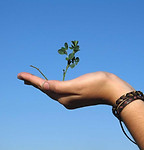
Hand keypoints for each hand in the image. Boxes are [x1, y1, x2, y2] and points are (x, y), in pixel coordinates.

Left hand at [17, 71, 134, 108]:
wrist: (112, 89)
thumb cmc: (97, 84)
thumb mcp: (77, 84)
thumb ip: (59, 87)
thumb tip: (44, 86)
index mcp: (64, 97)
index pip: (43, 87)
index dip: (32, 80)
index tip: (20, 75)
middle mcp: (65, 100)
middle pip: (46, 90)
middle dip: (34, 83)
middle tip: (24, 77)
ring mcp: (71, 98)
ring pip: (52, 91)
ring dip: (42, 85)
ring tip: (34, 81)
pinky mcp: (76, 95)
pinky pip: (59, 90)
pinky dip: (52, 86)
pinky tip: (51, 84)